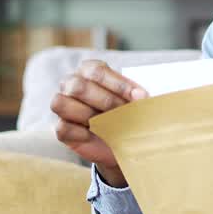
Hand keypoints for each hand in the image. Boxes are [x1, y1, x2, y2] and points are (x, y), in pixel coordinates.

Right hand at [49, 59, 146, 187]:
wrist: (124, 143)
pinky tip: (96, 134)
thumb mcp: (137, 101)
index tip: (141, 97)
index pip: (97, 71)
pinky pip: (62, 127)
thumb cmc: (130, 114)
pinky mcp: (61, 129)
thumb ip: (140, 94)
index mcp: (89, 70)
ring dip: (89, 115)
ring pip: (61, 103)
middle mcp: (71, 83)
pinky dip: (80, 133)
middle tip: (126, 113)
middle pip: (78, 86)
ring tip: (109, 123)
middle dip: (106, 101)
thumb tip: (151, 97)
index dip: (119, 84)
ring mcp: (63, 105)